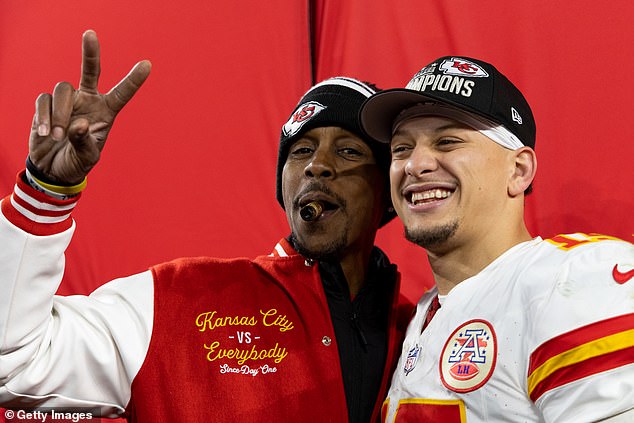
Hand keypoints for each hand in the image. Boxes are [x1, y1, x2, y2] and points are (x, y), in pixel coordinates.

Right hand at [29, 30, 151, 184]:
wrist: (53, 169)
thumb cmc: (77, 161)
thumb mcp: (87, 157)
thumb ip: (84, 142)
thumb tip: (77, 124)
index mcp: (106, 112)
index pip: (122, 93)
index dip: (134, 80)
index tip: (148, 64)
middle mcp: (88, 100)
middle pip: (90, 71)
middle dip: (90, 52)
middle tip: (90, 34)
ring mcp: (67, 101)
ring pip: (63, 90)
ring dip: (60, 114)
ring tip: (58, 137)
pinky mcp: (46, 104)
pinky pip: (44, 100)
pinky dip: (45, 116)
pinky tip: (46, 133)